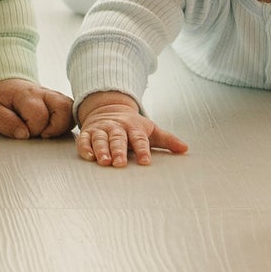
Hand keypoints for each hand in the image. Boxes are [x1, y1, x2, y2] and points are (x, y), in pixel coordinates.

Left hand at [0, 78, 74, 140]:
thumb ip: (5, 123)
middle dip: (53, 128)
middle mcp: (44, 93)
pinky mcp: (59, 102)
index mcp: (26, 95)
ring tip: (48, 133)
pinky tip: (55, 129)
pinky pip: (72, 112)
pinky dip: (67, 123)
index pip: (39, 115)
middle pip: (63, 108)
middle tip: (40, 134)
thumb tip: (24, 135)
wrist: (6, 88)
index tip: (24, 132)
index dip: (32, 130)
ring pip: (70, 109)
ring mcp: (54, 96)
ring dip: (63, 126)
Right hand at [74, 91, 188, 168]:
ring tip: (104, 162)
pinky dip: (85, 147)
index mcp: (134, 127)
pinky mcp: (88, 133)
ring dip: (102, 150)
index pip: (139, 139)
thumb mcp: (150, 129)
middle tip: (120, 163)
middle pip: (118, 139)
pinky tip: (88, 156)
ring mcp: (102, 129)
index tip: (145, 162)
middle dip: (119, 151)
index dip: (142, 150)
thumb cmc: (132, 125)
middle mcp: (117, 127)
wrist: (108, 108)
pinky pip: (85, 140)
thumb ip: (167, 139)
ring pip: (101, 139)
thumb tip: (185, 149)